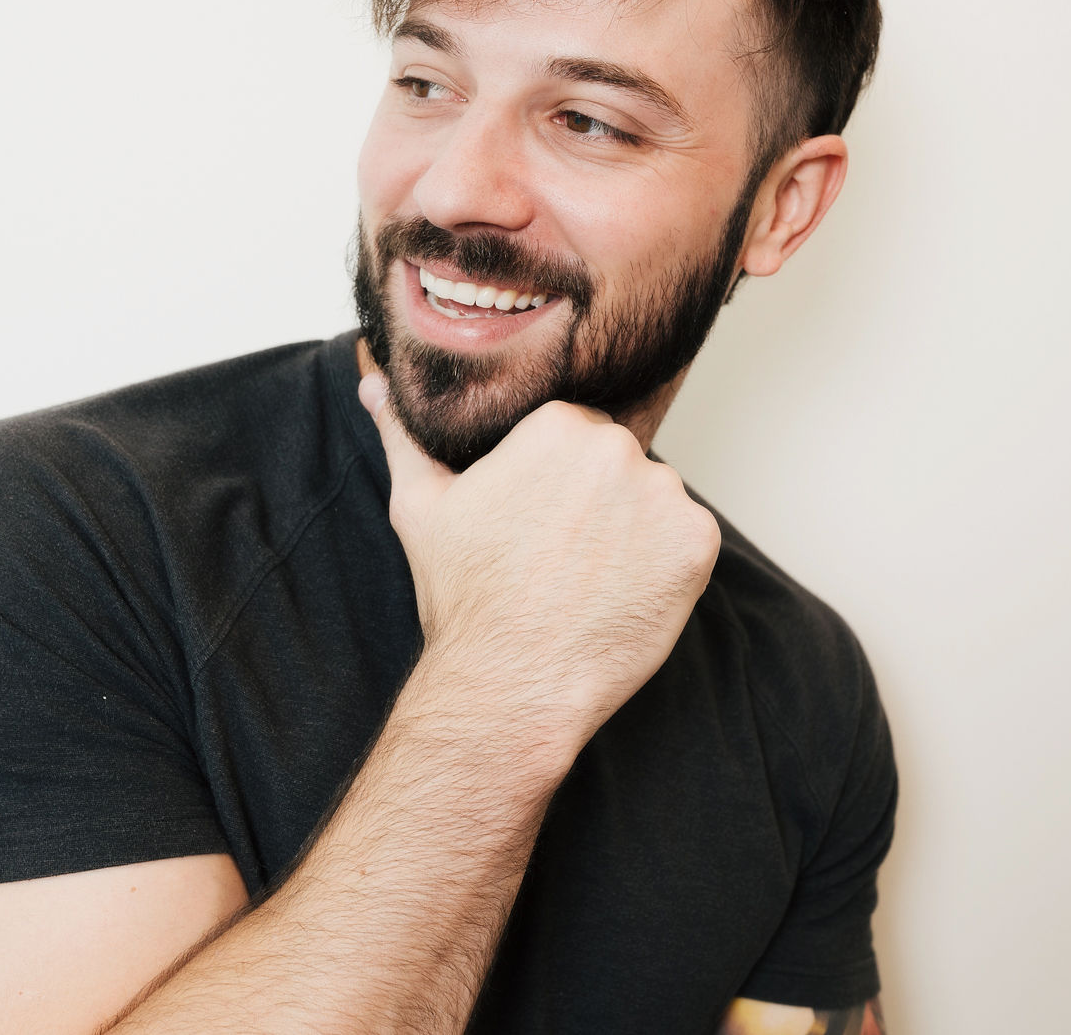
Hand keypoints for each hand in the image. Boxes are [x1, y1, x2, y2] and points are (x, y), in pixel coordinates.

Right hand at [359, 372, 720, 749]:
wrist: (512, 683)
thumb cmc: (465, 597)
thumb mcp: (420, 506)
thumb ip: (404, 436)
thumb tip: (372, 388)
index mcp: (558, 424)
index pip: (572, 433)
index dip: (552, 481)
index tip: (533, 522)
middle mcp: (617, 448)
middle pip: (616, 462)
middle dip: (594, 500)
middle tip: (557, 555)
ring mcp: (664, 496)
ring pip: (652, 500)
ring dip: (631, 530)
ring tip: (587, 577)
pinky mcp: (698, 543)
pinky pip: (687, 539)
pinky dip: (664, 564)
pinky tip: (620, 593)